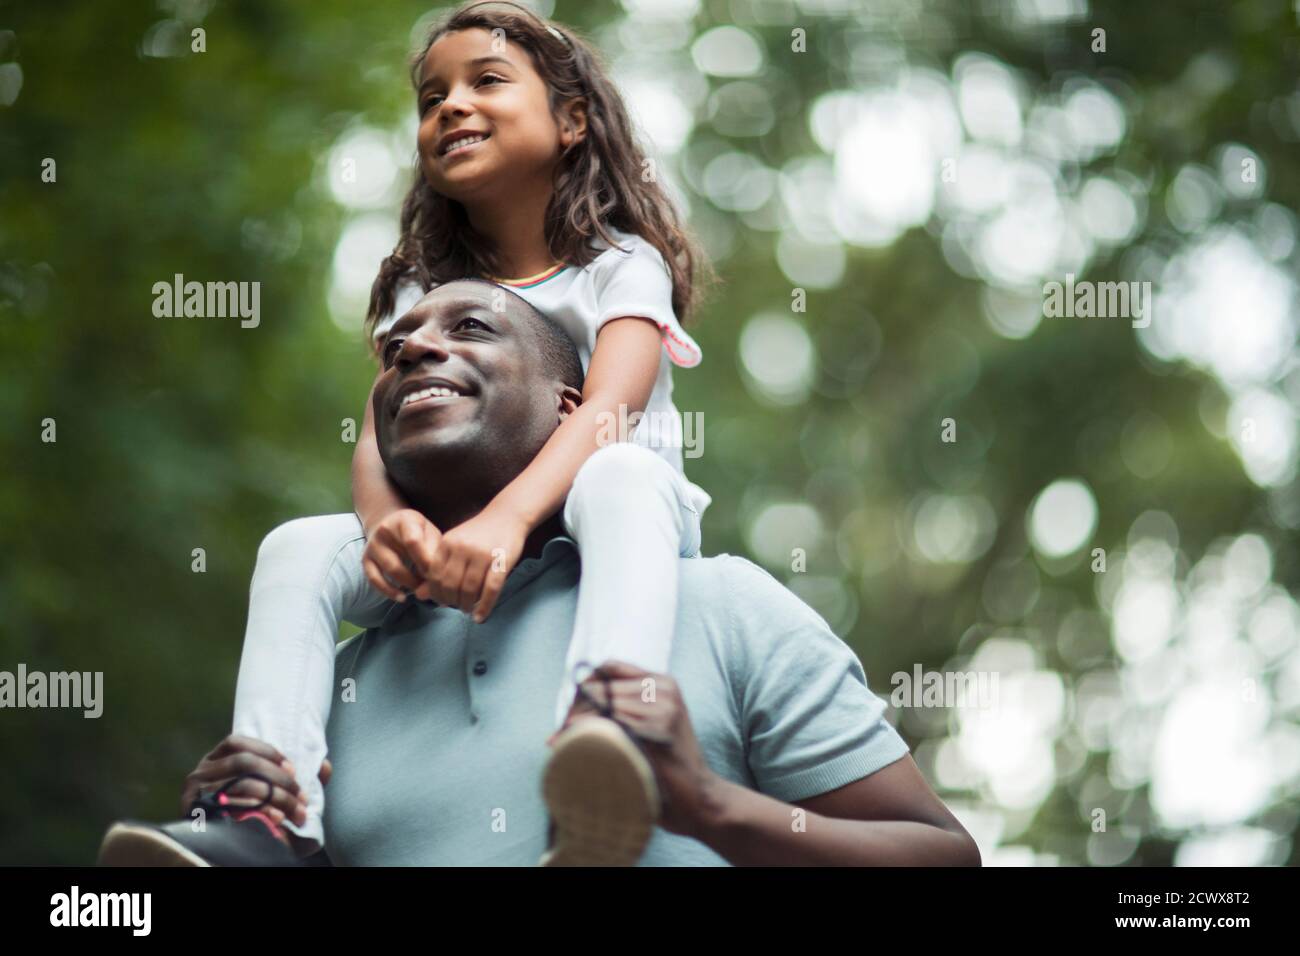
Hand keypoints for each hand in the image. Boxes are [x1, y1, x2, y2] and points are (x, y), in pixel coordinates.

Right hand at [181, 735, 331, 829]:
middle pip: (243, 762)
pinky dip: (261, 810)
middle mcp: (200, 775)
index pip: (236, 743)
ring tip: (297, 811)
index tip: (292, 768)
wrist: (225, 854)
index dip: (268, 751)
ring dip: (277, 796)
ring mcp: (196, 795)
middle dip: (279, 778)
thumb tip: (325, 767)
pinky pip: (233, 808)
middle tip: (301, 796)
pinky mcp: (198, 816)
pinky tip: (277, 818)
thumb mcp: (270, 792)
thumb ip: (295, 779)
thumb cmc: (251, 817)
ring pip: (242, 784)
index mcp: (213, 762)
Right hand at [361, 509, 440, 601]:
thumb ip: (435, 551)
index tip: (436, 572)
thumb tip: (439, 578)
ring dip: (407, 585)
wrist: (390, 523)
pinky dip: (388, 591)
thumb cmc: (417, 531)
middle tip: (430, 586)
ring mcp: (372, 546)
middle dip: (416, 578)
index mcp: (404, 520)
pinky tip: (402, 597)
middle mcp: (383, 531)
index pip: (412, 542)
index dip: (425, 561)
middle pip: (399, 561)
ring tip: (421, 589)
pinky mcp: (365, 559)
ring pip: (388, 570)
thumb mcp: (429, 532)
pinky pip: (374, 579)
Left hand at [422, 502, 528, 621]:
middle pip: (451, 585)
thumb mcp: (455, 545)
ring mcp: (483, 555)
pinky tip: (480, 617)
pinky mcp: (502, 561)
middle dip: (451, 601)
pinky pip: (491, 589)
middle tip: (456, 607)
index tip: (441, 601)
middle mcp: (463, 548)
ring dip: (467, 605)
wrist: (508, 515)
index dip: (436, 593)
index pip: (434, 575)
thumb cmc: (479, 533)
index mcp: (448, 543)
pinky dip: (485, 607)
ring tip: (467, 610)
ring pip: (470, 589)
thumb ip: (438, 568)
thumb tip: (420, 596)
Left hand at [553, 661, 728, 839]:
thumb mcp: (651, 724)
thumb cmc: (667, 764)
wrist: (699, 796)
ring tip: (559, 741)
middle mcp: (664, 688)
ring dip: (576, 722)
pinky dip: (587, 732)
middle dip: (575, 709)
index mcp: (662, 681)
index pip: (609, 668)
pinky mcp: (658, 730)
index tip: (569, 712)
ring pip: (603, 704)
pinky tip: (572, 743)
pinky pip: (611, 723)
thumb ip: (625, 706)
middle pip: (603, 687)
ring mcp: (663, 708)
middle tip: (557, 734)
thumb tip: (576, 701)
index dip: (584, 687)